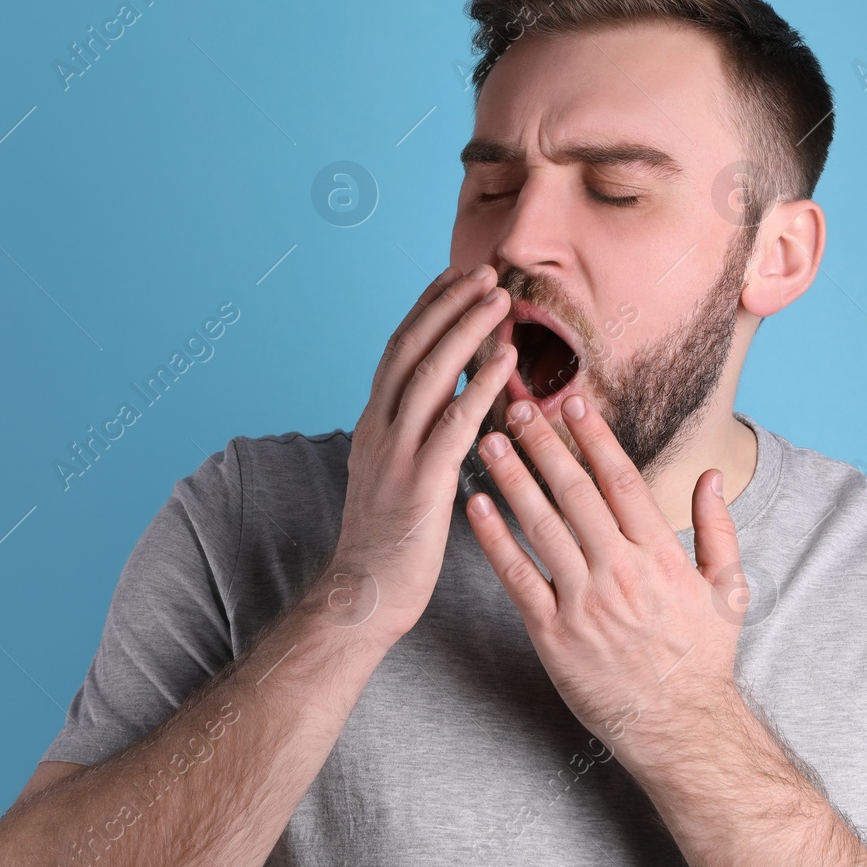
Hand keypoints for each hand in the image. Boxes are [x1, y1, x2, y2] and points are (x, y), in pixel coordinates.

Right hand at [320, 264, 513, 642]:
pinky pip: (452, 423)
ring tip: (498, 298)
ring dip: (465, 330)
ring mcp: (395, 454)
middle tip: (483, 270)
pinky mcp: (418, 483)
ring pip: (429, 374)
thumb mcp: (392, 474)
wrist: (362, 596)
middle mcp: (379, 429)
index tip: (455, 275)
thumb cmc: (388, 541)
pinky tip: (504, 360)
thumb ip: (412, 435)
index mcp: (373, 424)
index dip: (427, 308)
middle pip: (411, 348)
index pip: (399, 349)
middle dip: (447, 303)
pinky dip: (478, 385)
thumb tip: (442, 403)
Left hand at [466, 392, 746, 772]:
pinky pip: (517, 577)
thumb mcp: (729, 590)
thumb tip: (710, 476)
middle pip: (574, 492)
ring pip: (540, 526)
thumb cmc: (703, 659)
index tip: (571, 402)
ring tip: (488, 442)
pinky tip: (475, 507)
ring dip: (511, 478)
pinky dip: (493, 540)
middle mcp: (620, 571)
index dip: (594, 436)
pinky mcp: (553, 634)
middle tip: (515, 408)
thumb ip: (718, 529)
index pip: (621, 479)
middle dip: (543, 444)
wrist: (679, 728)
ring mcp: (584, 603)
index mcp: (660, 555)